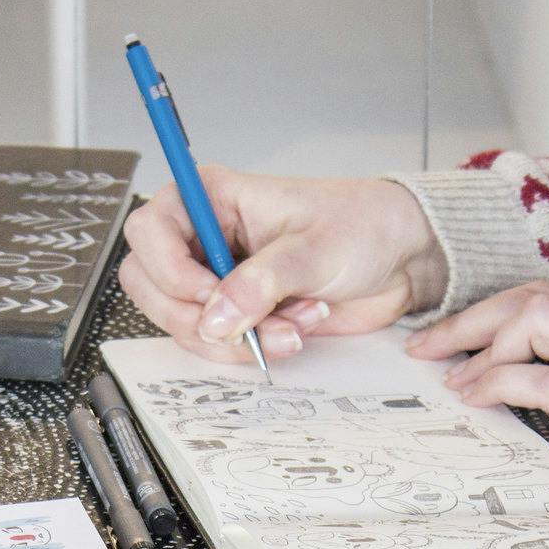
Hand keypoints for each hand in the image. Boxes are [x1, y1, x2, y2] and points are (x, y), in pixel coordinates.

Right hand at [118, 165, 449, 364]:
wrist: (399, 261)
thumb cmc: (361, 226)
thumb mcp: (314, 248)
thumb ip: (261, 282)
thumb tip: (215, 318)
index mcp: (213, 199)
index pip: (149, 230)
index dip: (168, 268)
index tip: (208, 292)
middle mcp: (203, 238)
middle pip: (148, 283)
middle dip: (196, 315)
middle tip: (246, 322)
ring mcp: (214, 279)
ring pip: (179, 321)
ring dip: (233, 338)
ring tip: (290, 325)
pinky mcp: (232, 314)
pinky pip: (212, 344)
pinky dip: (248, 349)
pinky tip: (292, 331)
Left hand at [407, 282, 548, 464]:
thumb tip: (506, 380)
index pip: (542, 296)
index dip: (487, 311)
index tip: (446, 338)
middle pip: (532, 298)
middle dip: (470, 321)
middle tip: (425, 348)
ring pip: (538, 322)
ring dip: (485, 350)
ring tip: (457, 381)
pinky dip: (504, 384)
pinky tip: (479, 398)